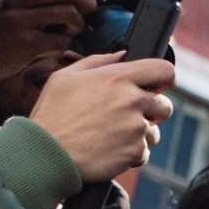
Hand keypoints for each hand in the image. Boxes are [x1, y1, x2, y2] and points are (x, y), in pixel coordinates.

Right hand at [0, 0, 97, 90]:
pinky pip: (62, 39)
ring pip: (70, 12)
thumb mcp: (5, 5)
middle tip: (87, 10)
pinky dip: (65, 43)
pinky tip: (53, 47)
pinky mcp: (25, 42)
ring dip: (79, 23)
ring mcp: (20, 19)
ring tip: (71, 30)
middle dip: (87, 0)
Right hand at [27, 54, 176, 182]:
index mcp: (116, 78)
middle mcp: (131, 100)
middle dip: (150, 111)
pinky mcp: (135, 151)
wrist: (43, 154)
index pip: (164, 70)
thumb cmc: (51, 115)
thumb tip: (122, 55)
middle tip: (124, 117)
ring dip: (139, 134)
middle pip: (164, 105)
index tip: (157, 86)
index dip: (163, 79)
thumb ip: (97, 62)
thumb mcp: (64, 78)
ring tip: (109, 135)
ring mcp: (135, 127)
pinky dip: (130, 153)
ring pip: (154, 131)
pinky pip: (144, 151)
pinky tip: (107, 149)